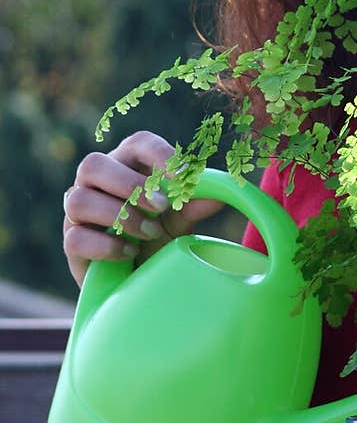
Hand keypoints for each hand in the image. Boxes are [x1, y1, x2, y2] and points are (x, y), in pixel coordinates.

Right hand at [61, 130, 222, 287]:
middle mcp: (97, 183)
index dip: (159, 154)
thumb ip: (192, 207)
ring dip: (120, 216)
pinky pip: (76, 237)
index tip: (183, 177)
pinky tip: (129, 252)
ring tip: (149, 233)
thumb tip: (219, 195)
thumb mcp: (178, 222)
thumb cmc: (155, 237)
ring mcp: (78, 212)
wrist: (136, 278)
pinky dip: (107, 245)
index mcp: (128, 165)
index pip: (137, 143)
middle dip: (130, 185)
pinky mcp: (71, 242)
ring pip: (79, 199)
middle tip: (162, 207)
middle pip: (94, 164)